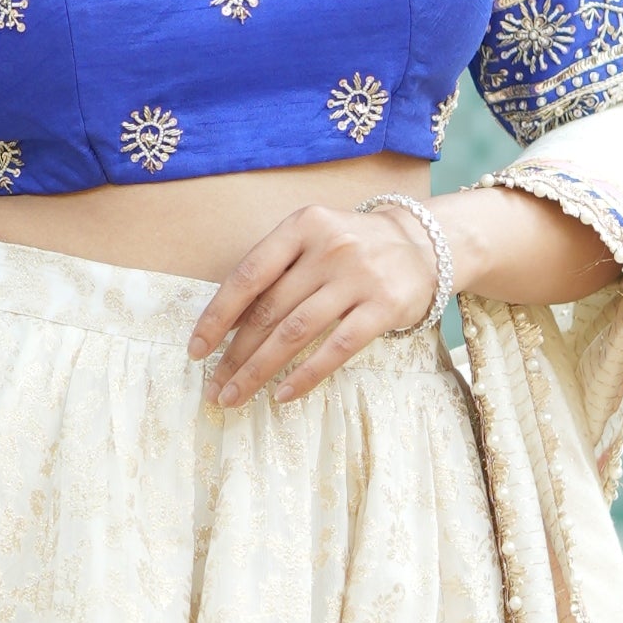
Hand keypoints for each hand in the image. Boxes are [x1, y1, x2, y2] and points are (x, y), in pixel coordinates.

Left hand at [188, 197, 439, 411]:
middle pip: (269, 310)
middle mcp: (329, 248)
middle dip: (235, 354)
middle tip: (213, 385)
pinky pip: (336, 349)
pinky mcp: (384, 307)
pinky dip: (306, 375)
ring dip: (260, 370)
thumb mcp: (312, 241)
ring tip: (236, 394)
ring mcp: (358, 278)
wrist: (424, 243)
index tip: (197, 349)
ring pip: (295, 332)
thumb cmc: (353, 247)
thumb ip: (275, 272)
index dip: (218, 316)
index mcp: (301, 227)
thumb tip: (227, 326)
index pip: (248, 275)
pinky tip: (283, 394)